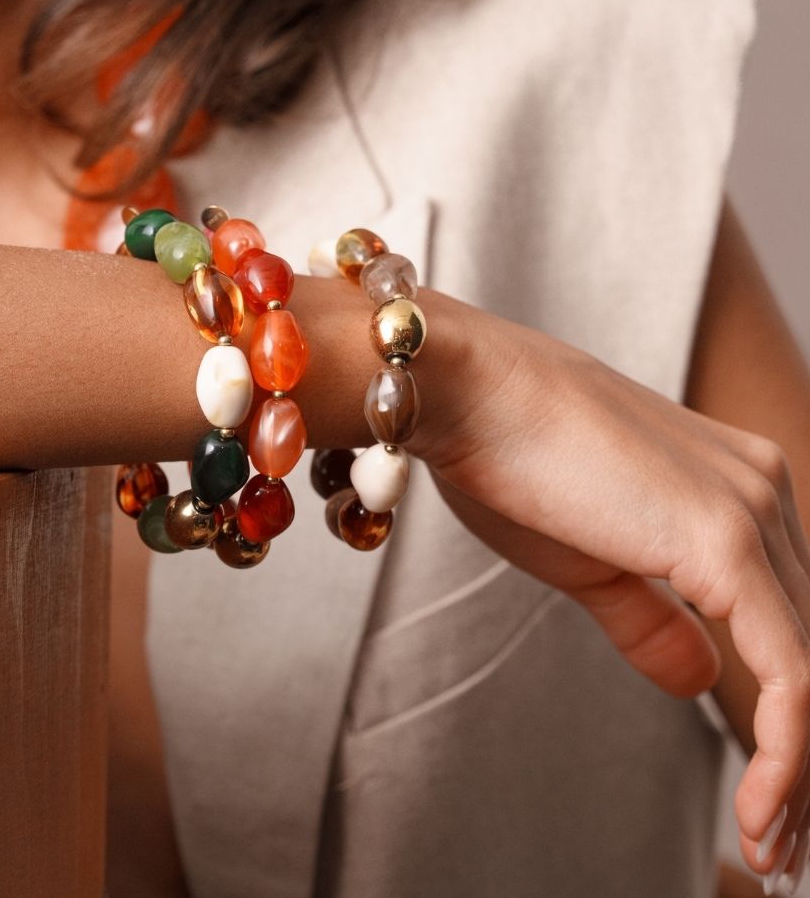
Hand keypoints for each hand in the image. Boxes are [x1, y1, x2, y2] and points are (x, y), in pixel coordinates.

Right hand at [413, 292, 809, 884]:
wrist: (465, 389)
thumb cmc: (506, 459)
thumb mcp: (587, 560)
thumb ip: (652, 618)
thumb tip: (702, 681)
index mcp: (735, 485)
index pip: (792, 617)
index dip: (793, 718)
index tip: (771, 803)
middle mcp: (763, 487)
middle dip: (807, 761)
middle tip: (778, 852)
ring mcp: (751, 507)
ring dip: (803, 774)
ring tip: (772, 855)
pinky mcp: (725, 538)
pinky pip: (790, 669)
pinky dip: (788, 754)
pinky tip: (762, 815)